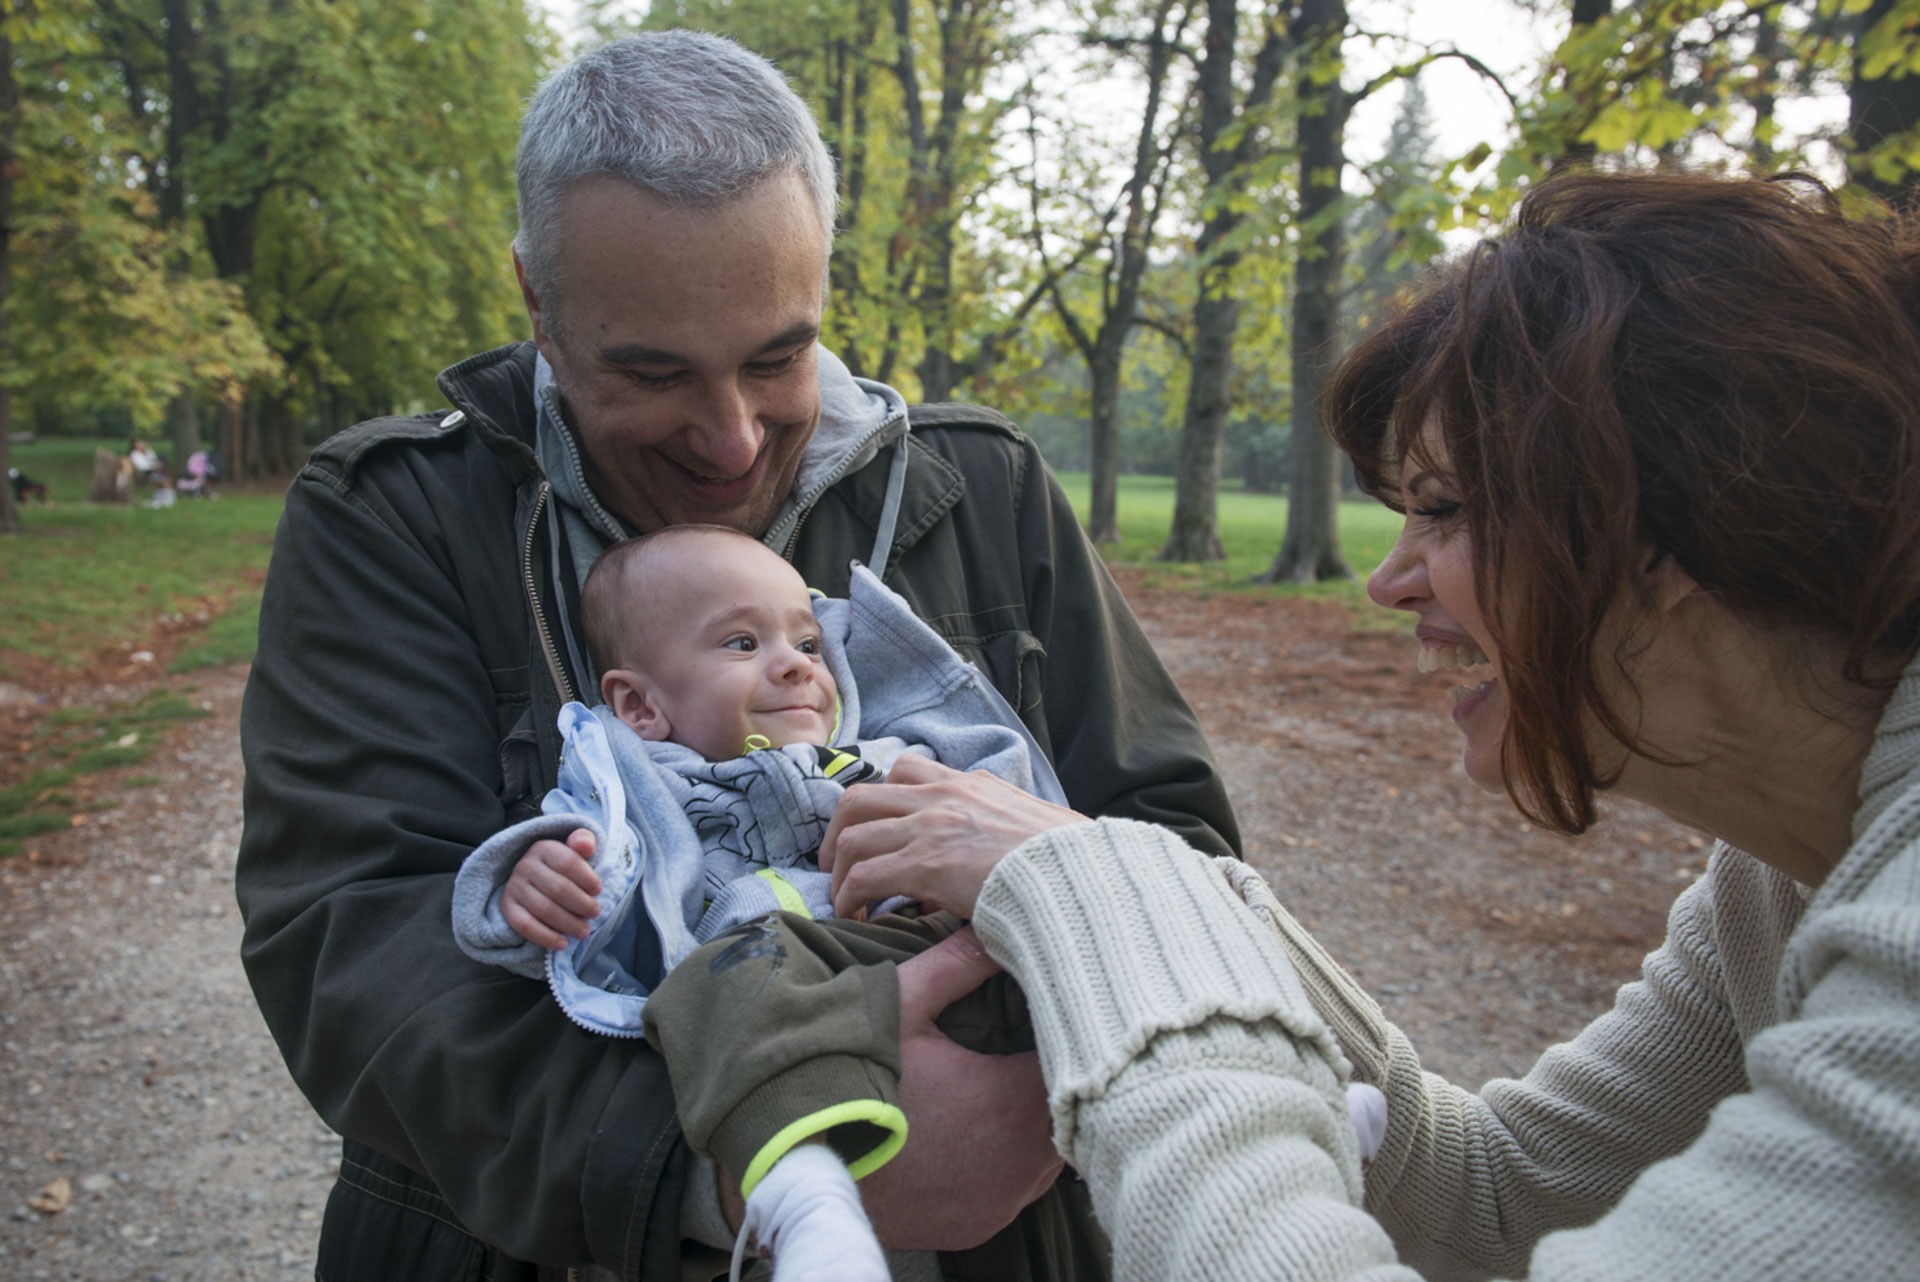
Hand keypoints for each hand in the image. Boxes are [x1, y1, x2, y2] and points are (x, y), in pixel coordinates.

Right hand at [500, 828, 600, 949]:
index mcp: (544, 848)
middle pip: (558, 888)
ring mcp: (514, 886)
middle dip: (581, 904)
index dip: (587, 878)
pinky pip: (524, 925)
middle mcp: (525, 865)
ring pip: (543, 908)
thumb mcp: (575, 848)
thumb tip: (586, 845)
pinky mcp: (506, 907)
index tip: (598, 890)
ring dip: (567, 923)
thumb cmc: (563, 866)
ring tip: (584, 931)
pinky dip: (545, 937)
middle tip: (595, 913)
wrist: (534, 878)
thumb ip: (583, 840)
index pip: (568, 862)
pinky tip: (562, 943)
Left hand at [820, 754, 1086, 918]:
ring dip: (839, 867)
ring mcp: (932, 826)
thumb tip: (980, 871)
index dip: (882, 803)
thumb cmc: (1072, 862)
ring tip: (842, 896)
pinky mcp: (926, 864)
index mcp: (973, 784)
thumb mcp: (1035, 830)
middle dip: (841, 828)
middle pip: (862, 795)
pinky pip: (863, 876)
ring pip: (854, 833)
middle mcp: (946, 794)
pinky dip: (849, 896)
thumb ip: (1001, 837)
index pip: (908, 772)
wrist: (1083, 876)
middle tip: (839, 861)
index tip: (879, 834)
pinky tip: (855, 916)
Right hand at [858, 927, 1063, 1248]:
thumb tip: (992, 925)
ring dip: (1033, 1124)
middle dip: (1049, 1079)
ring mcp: (1005, 1199)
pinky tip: (981, 1137)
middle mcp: (1023, 1162)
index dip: (1058, 1036)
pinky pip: (1018, 1188)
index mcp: (1014, 1102)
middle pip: (1067, 1110)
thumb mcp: (901, 1008)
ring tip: (1002, 1091)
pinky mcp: (984, 1224)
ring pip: (1047, 1154)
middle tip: (1024, 1050)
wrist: (805, 1167)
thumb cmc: (854, 1083)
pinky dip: (1009, 1163)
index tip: (1040, 1018)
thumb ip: (955, 965)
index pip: (1072, 1062)